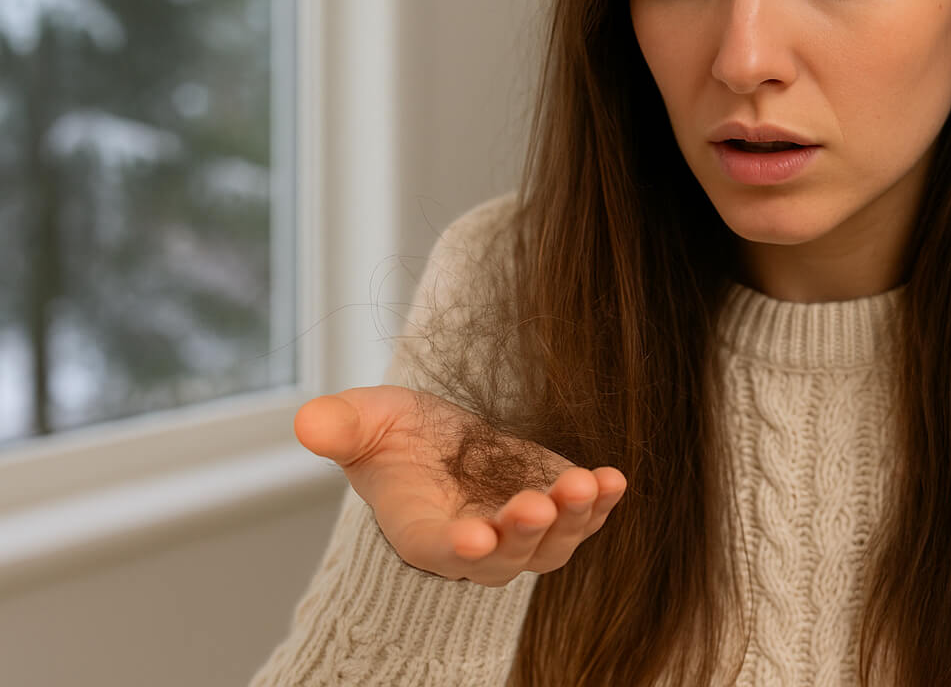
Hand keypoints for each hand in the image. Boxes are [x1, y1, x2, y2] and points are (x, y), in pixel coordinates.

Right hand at [294, 386, 626, 585]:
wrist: (442, 443)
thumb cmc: (397, 439)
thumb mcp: (366, 423)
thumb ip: (341, 428)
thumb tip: (307, 422)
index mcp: (423, 531)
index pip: (439, 550)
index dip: (457, 547)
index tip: (475, 537)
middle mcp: (477, 544)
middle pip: (504, 558)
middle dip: (523, 534)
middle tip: (536, 505)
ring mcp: (522, 533)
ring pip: (551, 546)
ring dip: (571, 520)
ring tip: (586, 485)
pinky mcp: (558, 509)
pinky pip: (584, 518)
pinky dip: (601, 504)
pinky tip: (614, 479)